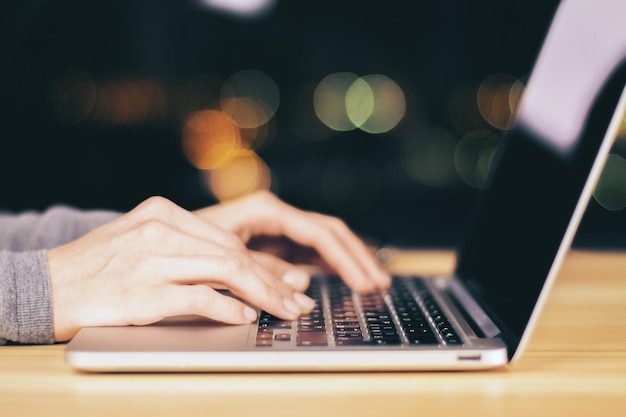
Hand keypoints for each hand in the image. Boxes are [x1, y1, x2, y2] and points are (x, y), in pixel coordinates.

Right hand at [47, 196, 315, 341]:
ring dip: (263, 295)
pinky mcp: (143, 290)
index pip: (228, 241)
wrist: (44, 285)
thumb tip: (240, 277)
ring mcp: (151, 259)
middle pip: (233, 255)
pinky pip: (199, 297)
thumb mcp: (143, 244)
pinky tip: (245, 318)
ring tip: (284, 312)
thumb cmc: (98, 268)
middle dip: (273, 282)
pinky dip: (227, 309)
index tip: (288, 284)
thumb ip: (189, 252)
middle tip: (296, 303)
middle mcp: (160, 230)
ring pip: (225, 272)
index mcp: (163, 212)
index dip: (264, 265)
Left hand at [194, 191, 390, 291]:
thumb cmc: (185, 244)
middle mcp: (275, 215)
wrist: (162, 244)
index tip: (364, 281)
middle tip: (380, 282)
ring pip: (324, 241)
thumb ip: (262, 270)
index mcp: (266, 210)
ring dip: (349, 260)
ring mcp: (275, 228)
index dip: (346, 258)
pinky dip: (329, 265)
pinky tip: (346, 278)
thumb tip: (300, 284)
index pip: (319, 232)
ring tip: (372, 282)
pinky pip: (310, 251)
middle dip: (357, 257)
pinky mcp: (272, 243)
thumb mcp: (223, 258)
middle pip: (330, 232)